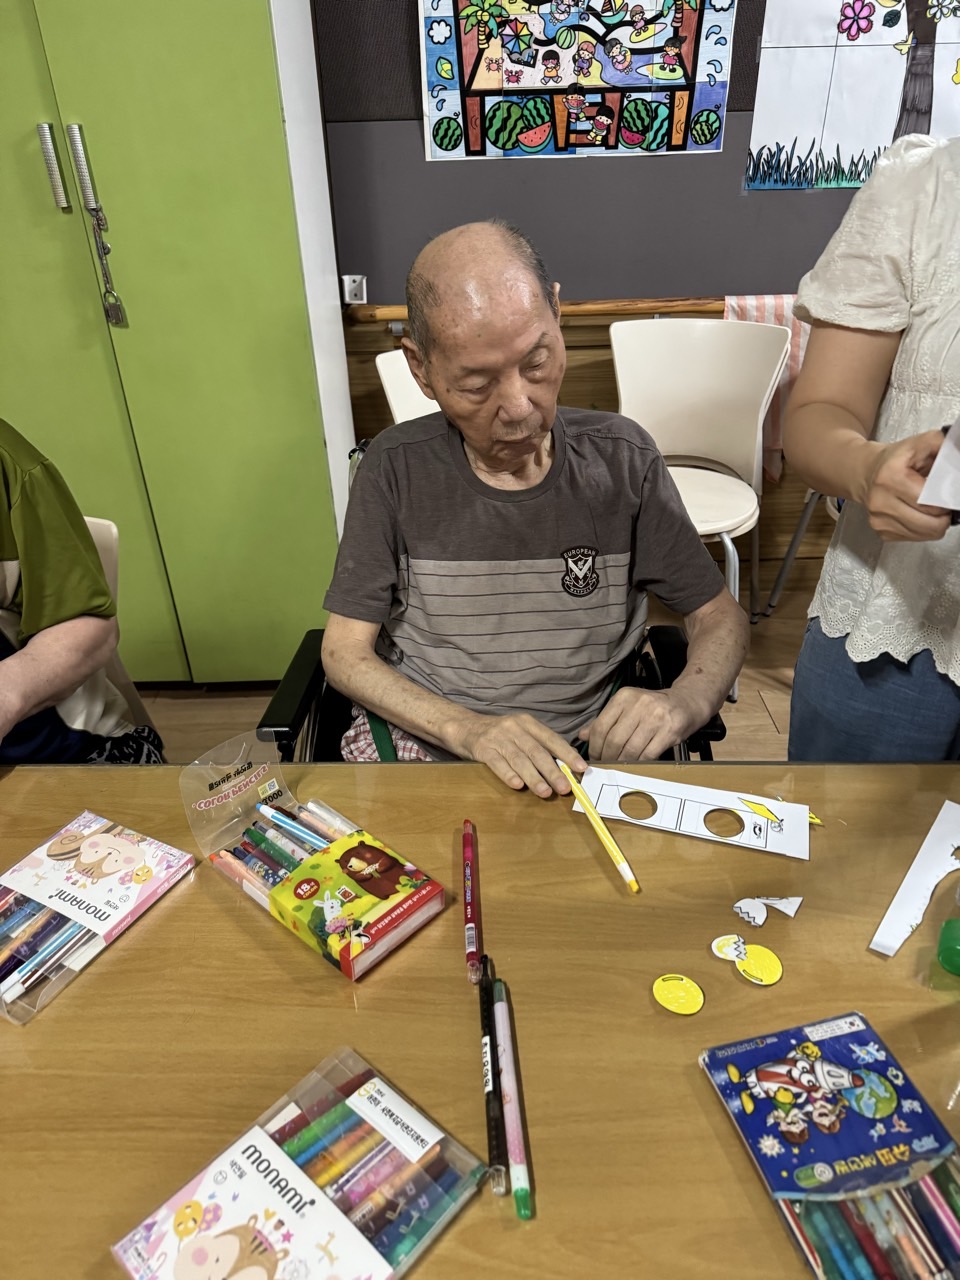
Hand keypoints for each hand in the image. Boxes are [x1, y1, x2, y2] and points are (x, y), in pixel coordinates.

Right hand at [452, 711, 586, 798]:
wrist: (463, 726)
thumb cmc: (497, 734)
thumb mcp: (519, 732)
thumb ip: (538, 746)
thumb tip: (564, 768)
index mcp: (527, 723)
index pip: (551, 739)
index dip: (567, 754)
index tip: (581, 768)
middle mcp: (514, 728)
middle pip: (537, 751)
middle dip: (553, 770)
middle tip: (565, 787)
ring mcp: (497, 738)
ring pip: (519, 759)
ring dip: (534, 777)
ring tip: (545, 792)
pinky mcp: (482, 748)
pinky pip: (497, 763)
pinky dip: (508, 774)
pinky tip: (517, 785)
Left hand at [577, 686, 699, 762]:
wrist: (688, 702)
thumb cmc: (654, 707)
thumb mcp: (628, 706)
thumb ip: (606, 720)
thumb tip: (582, 735)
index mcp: (624, 697)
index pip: (601, 726)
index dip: (595, 747)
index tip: (594, 757)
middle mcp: (639, 704)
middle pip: (614, 739)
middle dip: (607, 757)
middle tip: (605, 766)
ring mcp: (656, 717)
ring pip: (630, 749)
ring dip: (622, 763)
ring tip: (619, 768)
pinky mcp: (670, 731)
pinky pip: (648, 754)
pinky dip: (639, 764)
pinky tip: (635, 766)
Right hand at [859, 429, 951, 541]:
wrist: (865, 473)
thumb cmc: (894, 460)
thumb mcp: (919, 444)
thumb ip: (943, 446)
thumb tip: (957, 455)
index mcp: (890, 477)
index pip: (930, 501)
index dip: (947, 500)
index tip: (951, 495)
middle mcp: (881, 502)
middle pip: (929, 523)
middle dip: (944, 515)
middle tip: (945, 503)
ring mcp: (879, 520)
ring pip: (925, 534)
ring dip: (935, 524)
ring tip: (932, 508)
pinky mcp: (882, 532)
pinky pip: (915, 538)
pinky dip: (923, 529)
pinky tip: (918, 514)